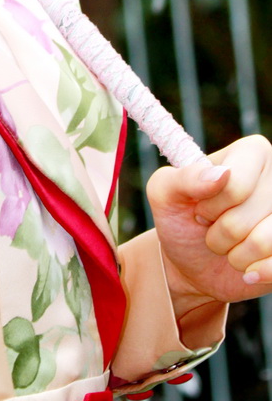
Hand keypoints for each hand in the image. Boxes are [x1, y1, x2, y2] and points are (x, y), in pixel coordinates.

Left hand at [147, 135, 271, 321]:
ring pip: (265, 242)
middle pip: (248, 216)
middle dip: (220, 232)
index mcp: (251, 153)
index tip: (200, 207)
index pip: (236, 185)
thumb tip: (221, 175)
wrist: (192, 263)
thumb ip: (185, 178)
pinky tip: (247, 270)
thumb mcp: (165, 192)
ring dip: (235, 254)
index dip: (211, 205)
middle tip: (212, 228)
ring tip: (228, 247)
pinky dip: (253, 272)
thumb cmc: (180, 219)